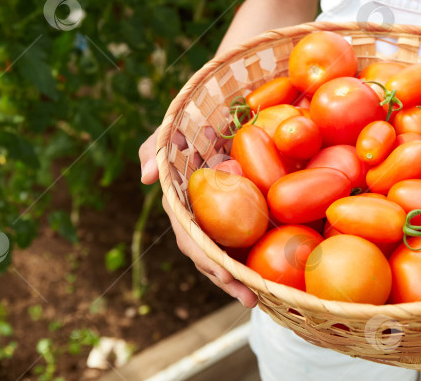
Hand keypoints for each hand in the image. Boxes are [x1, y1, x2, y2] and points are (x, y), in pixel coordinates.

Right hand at [139, 128, 258, 307]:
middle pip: (210, 257)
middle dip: (226, 279)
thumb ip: (152, 149)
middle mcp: (198, 222)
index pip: (190, 238)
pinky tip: (274, 278)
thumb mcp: (167, 135)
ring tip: (261, 298)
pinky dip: (255, 260)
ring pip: (227, 257)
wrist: (214, 123)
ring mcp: (218, 223)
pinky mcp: (238, 219)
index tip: (223, 272)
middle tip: (248, 297)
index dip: (205, 256)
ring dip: (242, 280)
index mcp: (180, 208)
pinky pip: (245, 242)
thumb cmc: (185, 131)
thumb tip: (146, 178)